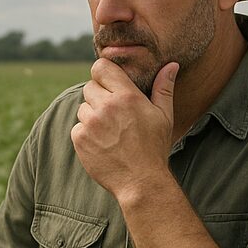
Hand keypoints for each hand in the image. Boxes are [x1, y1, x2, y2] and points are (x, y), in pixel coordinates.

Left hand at [72, 59, 178, 201]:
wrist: (140, 182)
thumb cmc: (154, 148)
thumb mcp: (163, 116)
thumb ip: (164, 88)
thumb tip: (170, 65)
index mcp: (127, 96)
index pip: (100, 67)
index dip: (102, 73)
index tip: (108, 82)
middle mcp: (106, 107)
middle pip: (89, 87)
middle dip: (98, 96)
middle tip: (113, 113)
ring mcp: (91, 123)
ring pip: (83, 108)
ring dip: (92, 116)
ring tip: (110, 131)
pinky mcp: (80, 139)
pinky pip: (77, 127)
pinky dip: (86, 134)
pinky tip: (102, 144)